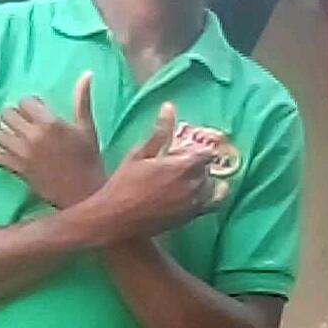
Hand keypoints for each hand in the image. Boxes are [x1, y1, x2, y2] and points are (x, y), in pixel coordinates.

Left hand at [0, 73, 104, 207]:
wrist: (84, 193)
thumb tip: (87, 73)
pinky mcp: (16, 169)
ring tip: (2, 127)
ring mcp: (22, 154)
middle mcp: (33, 137)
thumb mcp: (87, 128)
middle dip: (12, 113)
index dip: (29, 103)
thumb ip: (82, 100)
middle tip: (19, 119)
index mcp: (51, 123)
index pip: (25, 102)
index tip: (34, 109)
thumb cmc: (89, 160)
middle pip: (8, 114)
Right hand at [92, 103, 228, 241]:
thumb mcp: (140, 154)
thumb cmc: (124, 185)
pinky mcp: (190, 217)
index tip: (178, 151)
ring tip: (180, 180)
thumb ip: (160, 132)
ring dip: (201, 180)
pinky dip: (209, 196)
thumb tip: (169, 106)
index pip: (206, 152)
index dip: (193, 150)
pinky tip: (192, 194)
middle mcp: (194, 185)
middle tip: (174, 165)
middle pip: (208, 168)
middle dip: (196, 164)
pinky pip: (212, 205)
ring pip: (211, 186)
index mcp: (183, 166)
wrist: (115, 220)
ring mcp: (194, 204)